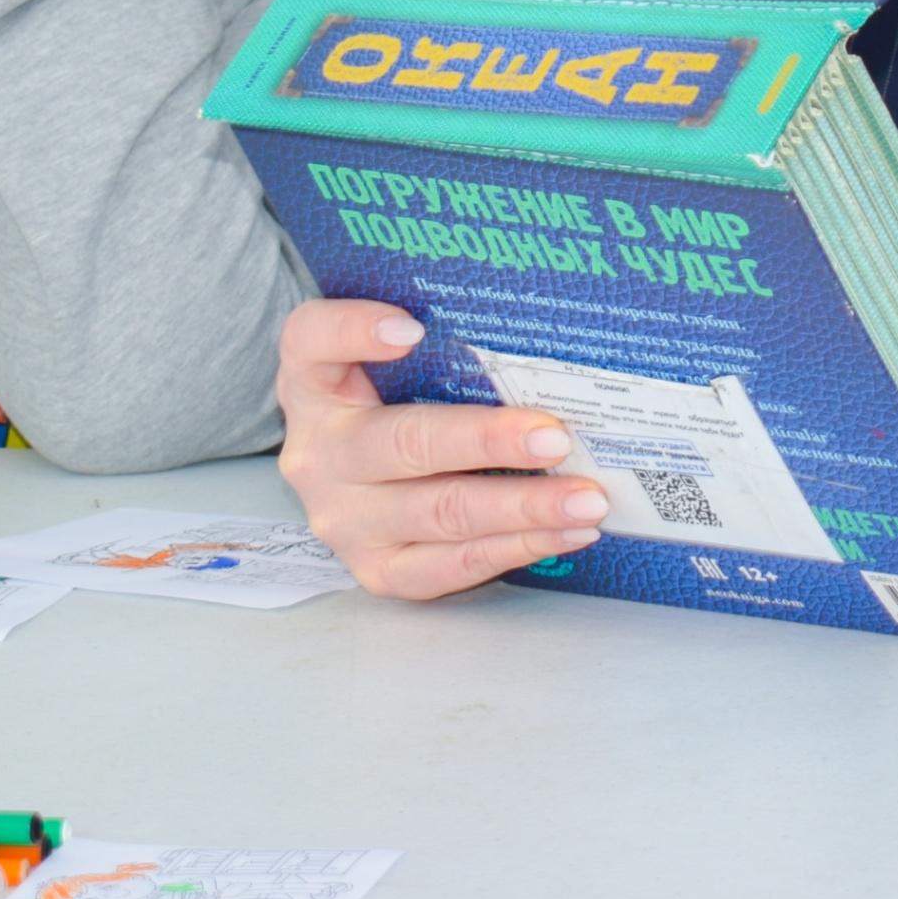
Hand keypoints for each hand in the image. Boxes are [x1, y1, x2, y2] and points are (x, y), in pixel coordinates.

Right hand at [272, 299, 607, 598]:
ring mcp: (345, 519)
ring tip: (585, 497)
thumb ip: (441, 341)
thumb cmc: (393, 405)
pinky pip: (452, 565)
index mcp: (314, 383)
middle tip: (556, 438)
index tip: (412, 329)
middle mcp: (319, 454)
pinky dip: (518, 547)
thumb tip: (535, 328)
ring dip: (523, 507)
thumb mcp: (390, 364)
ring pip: (440, 513)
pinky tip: (568, 532)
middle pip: (404, 442)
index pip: (312, 340)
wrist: (359, 484)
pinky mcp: (378, 570)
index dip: (355, 331)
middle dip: (487, 442)